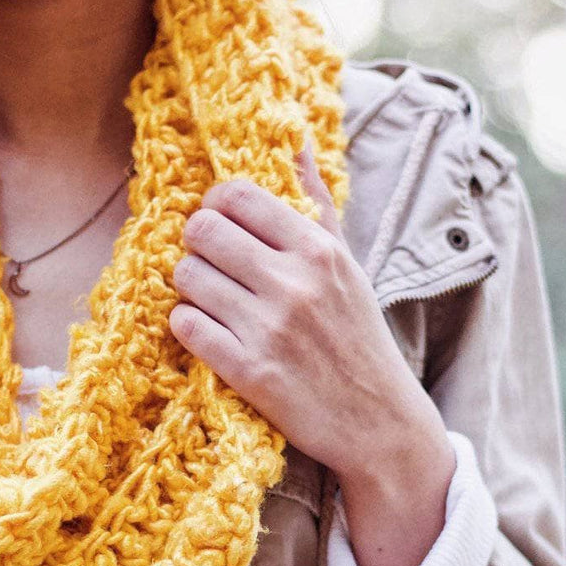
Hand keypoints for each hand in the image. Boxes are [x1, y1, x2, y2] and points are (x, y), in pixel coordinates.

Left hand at [170, 140, 445, 484]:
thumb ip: (317, 205)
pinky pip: (187, 326)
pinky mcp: (249, 372)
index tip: (222, 224)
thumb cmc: (359, 338)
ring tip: (214, 301)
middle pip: (201, 230)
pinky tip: (210, 332)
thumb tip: (295, 144)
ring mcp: (269, 328)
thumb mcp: (348, 266)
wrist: (379, 421)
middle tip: (212, 264)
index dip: (216, 206)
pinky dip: (190, 326)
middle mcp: (293, 283)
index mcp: (318, 250)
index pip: (237, 196)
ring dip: (192, 287)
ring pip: (188, 277)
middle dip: (198, 245)